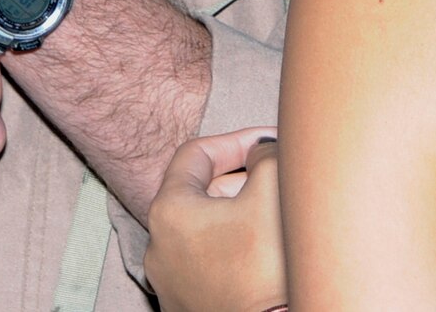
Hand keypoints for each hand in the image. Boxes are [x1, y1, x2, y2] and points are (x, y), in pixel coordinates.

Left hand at [146, 129, 286, 311]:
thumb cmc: (266, 267)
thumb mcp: (271, 187)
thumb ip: (264, 153)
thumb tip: (261, 152)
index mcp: (168, 210)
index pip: (196, 153)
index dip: (236, 141)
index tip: (267, 143)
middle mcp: (158, 247)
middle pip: (203, 193)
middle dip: (243, 180)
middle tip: (278, 179)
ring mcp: (171, 282)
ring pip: (208, 230)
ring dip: (241, 215)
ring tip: (276, 217)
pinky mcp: (188, 307)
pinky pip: (211, 263)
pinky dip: (236, 248)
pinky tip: (265, 251)